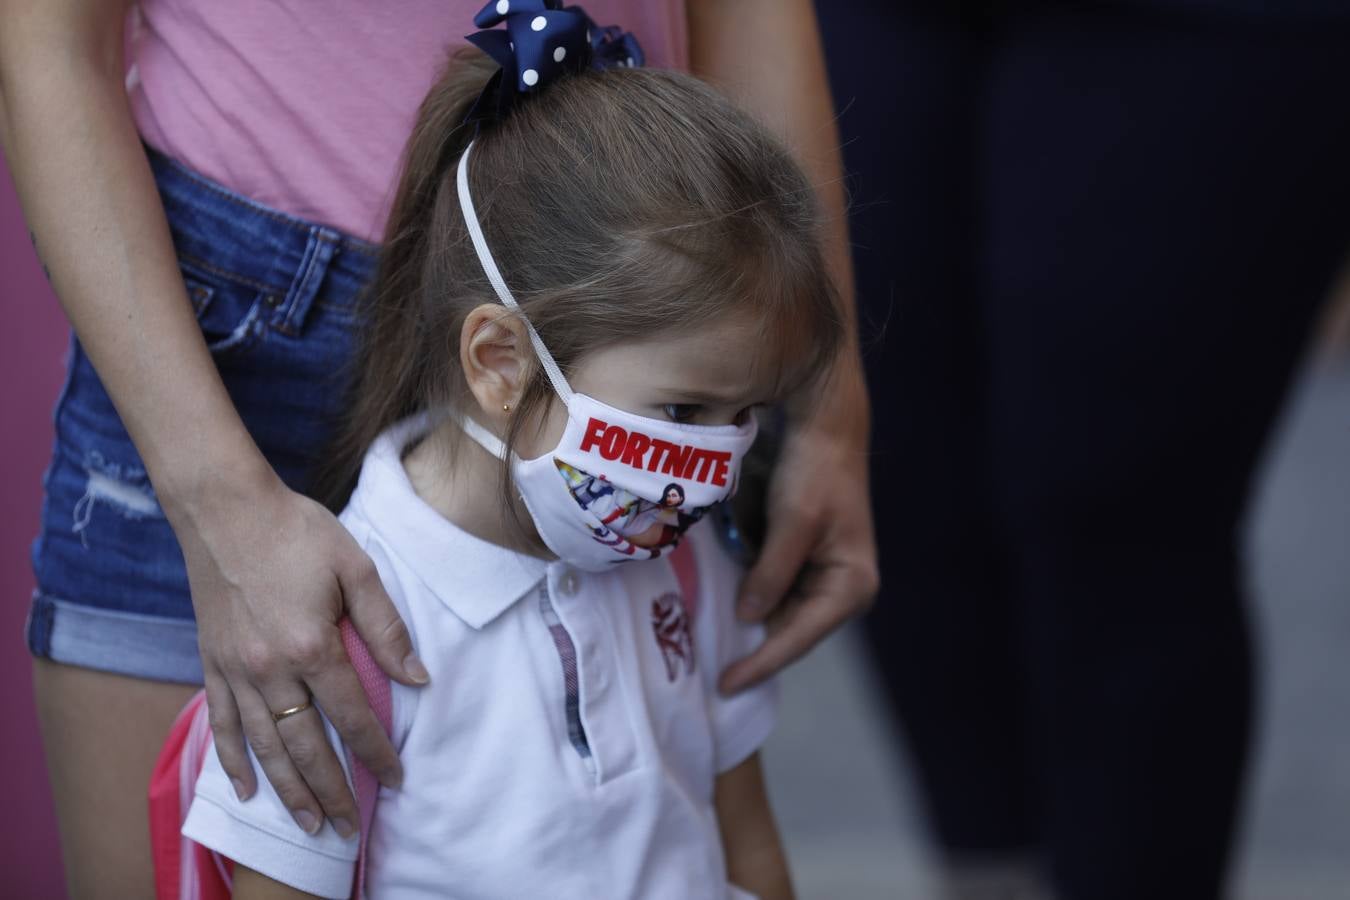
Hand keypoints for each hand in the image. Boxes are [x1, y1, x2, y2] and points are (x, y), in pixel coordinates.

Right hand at [170, 470, 428, 837]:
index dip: (376, 753)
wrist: (224, 508)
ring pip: (264, 745)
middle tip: (348, 827)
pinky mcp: (211, 662)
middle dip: (331, 791)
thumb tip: (417, 677)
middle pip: (306, 745)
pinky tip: (247, 789)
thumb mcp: (356, 567)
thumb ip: (386, 626)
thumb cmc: (296, 530)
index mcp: (312, 645)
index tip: (395, 779)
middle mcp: (270, 668)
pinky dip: (233, 760)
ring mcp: (235, 669)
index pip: (353, 715)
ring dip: (287, 789)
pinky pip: (222, 723)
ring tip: (307, 823)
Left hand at [720, 361, 878, 693]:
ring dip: (753, 630)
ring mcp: (828, 578)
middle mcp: (845, 590)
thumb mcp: (793, 523)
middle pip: (792, 633)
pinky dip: (755, 604)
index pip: (798, 637)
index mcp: (851, 586)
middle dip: (757, 652)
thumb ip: (771, 574)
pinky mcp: (811, 564)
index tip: (725, 685)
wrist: (827, 431)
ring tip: (714, 655)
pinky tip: (727, 615)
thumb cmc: (815, 473)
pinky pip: (779, 596)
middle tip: (713, 677)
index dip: (760, 663)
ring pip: (783, 617)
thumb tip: (749, 618)